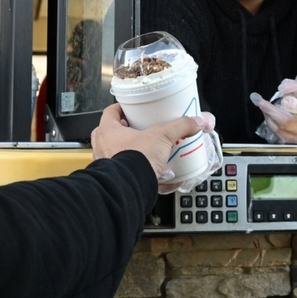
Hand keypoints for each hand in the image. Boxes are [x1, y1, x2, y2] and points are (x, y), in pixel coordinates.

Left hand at [91, 103, 214, 177]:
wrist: (129, 189)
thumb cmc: (134, 161)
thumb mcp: (162, 137)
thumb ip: (179, 127)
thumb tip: (194, 122)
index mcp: (108, 131)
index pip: (111, 112)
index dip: (121, 108)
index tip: (132, 108)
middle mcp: (103, 147)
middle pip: (112, 132)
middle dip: (126, 130)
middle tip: (141, 129)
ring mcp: (106, 164)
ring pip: (116, 152)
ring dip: (129, 150)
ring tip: (146, 150)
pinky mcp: (114, 179)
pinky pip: (123, 171)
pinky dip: (134, 169)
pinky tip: (148, 170)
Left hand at [255, 79, 296, 143]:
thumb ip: (295, 87)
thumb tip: (284, 85)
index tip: (284, 87)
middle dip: (293, 106)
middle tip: (284, 101)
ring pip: (286, 122)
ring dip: (272, 111)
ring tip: (262, 104)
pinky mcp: (294, 139)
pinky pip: (278, 130)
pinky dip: (270, 120)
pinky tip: (266, 113)